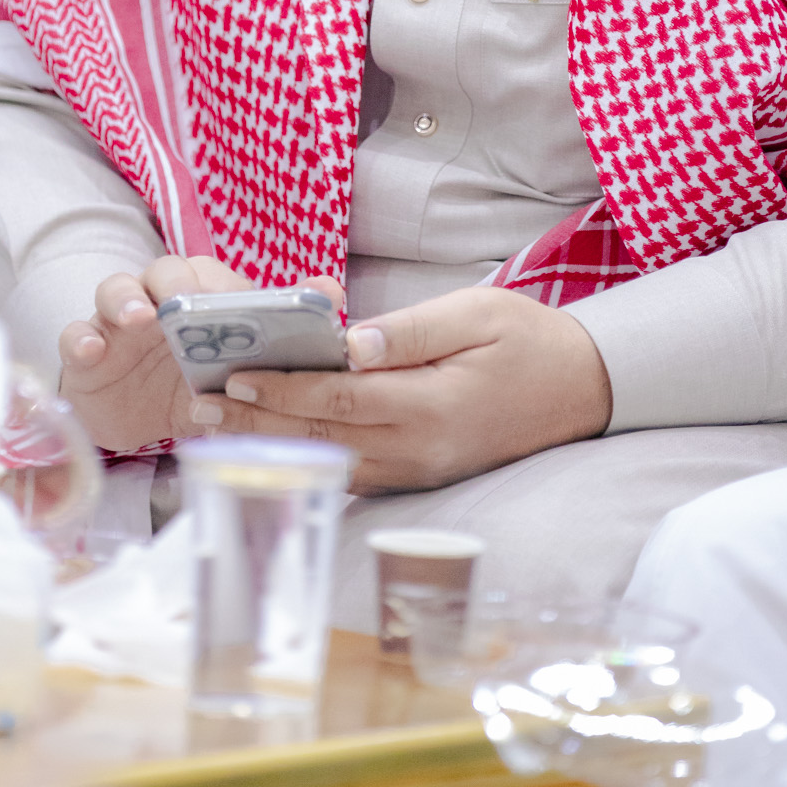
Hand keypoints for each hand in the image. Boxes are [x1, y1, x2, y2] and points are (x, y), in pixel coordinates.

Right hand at [57, 259, 343, 453]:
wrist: (138, 416)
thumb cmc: (193, 379)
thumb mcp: (236, 363)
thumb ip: (281, 329)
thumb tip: (331, 291)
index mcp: (197, 297)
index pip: (210, 274)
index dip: (222, 284)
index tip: (234, 301)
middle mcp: (158, 299)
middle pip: (163, 271)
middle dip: (173, 283)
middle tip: (181, 304)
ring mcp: (117, 322)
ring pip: (114, 290)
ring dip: (125, 300)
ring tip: (137, 319)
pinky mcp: (86, 352)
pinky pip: (76, 335)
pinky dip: (81, 338)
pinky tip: (91, 350)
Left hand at [192, 286, 610, 494]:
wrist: (587, 388)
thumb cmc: (530, 339)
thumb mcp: (476, 313)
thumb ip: (410, 332)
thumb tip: (349, 343)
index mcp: (431, 406)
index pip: (341, 399)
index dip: (284, 389)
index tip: (235, 375)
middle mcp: (420, 449)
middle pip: (324, 436)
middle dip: (258, 420)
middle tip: (199, 403)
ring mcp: (422, 469)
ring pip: (334, 460)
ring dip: (275, 442)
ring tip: (220, 424)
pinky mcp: (425, 473)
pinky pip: (357, 471)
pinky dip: (312, 456)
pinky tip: (277, 443)